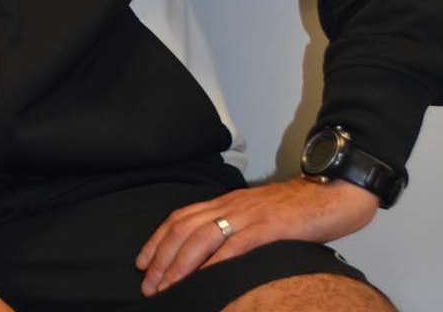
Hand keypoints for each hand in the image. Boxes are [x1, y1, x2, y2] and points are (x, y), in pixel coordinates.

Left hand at [136, 177, 378, 295]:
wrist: (336, 191)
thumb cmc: (300, 210)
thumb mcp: (259, 217)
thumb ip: (238, 231)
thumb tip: (217, 258)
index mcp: (226, 203)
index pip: (180, 219)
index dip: (158, 241)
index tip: (142, 264)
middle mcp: (231, 206)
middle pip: (184, 230)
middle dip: (162, 259)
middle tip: (148, 285)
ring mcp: (249, 216)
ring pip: (203, 238)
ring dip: (180, 265)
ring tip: (167, 287)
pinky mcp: (271, 227)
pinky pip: (238, 245)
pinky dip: (217, 262)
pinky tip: (205, 278)